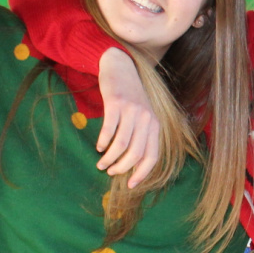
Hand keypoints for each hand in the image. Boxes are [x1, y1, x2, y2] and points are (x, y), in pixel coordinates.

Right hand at [96, 47, 158, 188]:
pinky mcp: (116, 103)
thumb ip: (141, 137)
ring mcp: (132, 110)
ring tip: (101, 164)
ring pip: (120, 144)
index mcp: (155, 125)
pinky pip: (109, 130)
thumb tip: (132, 166)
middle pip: (135, 153)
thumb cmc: (131, 98)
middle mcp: (146, 118)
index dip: (141, 173)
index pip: (152, 156)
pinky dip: (103, 142)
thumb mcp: (142, 116)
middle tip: (109, 172)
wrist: (122, 68)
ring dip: (109, 159)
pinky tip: (98, 147)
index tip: (130, 184)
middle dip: (121, 168)